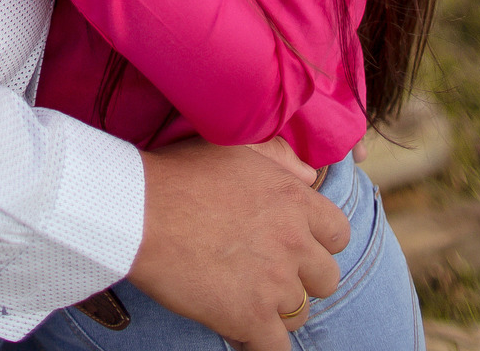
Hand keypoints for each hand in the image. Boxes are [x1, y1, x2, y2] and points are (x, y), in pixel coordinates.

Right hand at [129, 139, 347, 349]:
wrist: (141, 210)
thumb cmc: (181, 174)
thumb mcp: (236, 149)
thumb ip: (280, 159)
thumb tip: (306, 176)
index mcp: (294, 199)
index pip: (339, 234)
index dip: (319, 242)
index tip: (295, 246)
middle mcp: (294, 241)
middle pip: (326, 278)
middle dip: (301, 278)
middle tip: (268, 273)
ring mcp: (275, 283)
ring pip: (300, 314)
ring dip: (278, 310)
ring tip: (247, 297)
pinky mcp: (251, 317)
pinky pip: (276, 349)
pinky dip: (261, 343)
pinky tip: (241, 330)